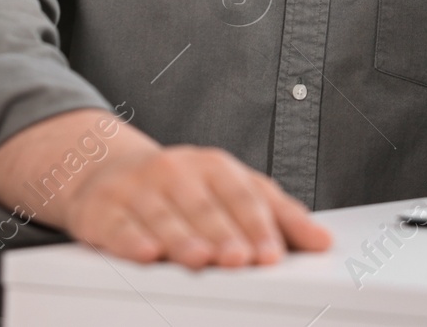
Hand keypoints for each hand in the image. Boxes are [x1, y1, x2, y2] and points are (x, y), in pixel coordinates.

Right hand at [62, 144, 332, 268]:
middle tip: (241, 259)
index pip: (243, 195)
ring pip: (164, 216)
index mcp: (213, 166)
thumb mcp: (231, 191)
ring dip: (183, 240)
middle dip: (224, 234)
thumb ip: (278, 215)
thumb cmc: (182, 189)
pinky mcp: (104, 209)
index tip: (272, 254)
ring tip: (200, 260)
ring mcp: (138, 188)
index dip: (258, 226)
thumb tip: (322, 241)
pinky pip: (120, 226)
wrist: (107, 174)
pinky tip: (148, 253)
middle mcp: (176, 171)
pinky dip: (133, 240)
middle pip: (205, 207)